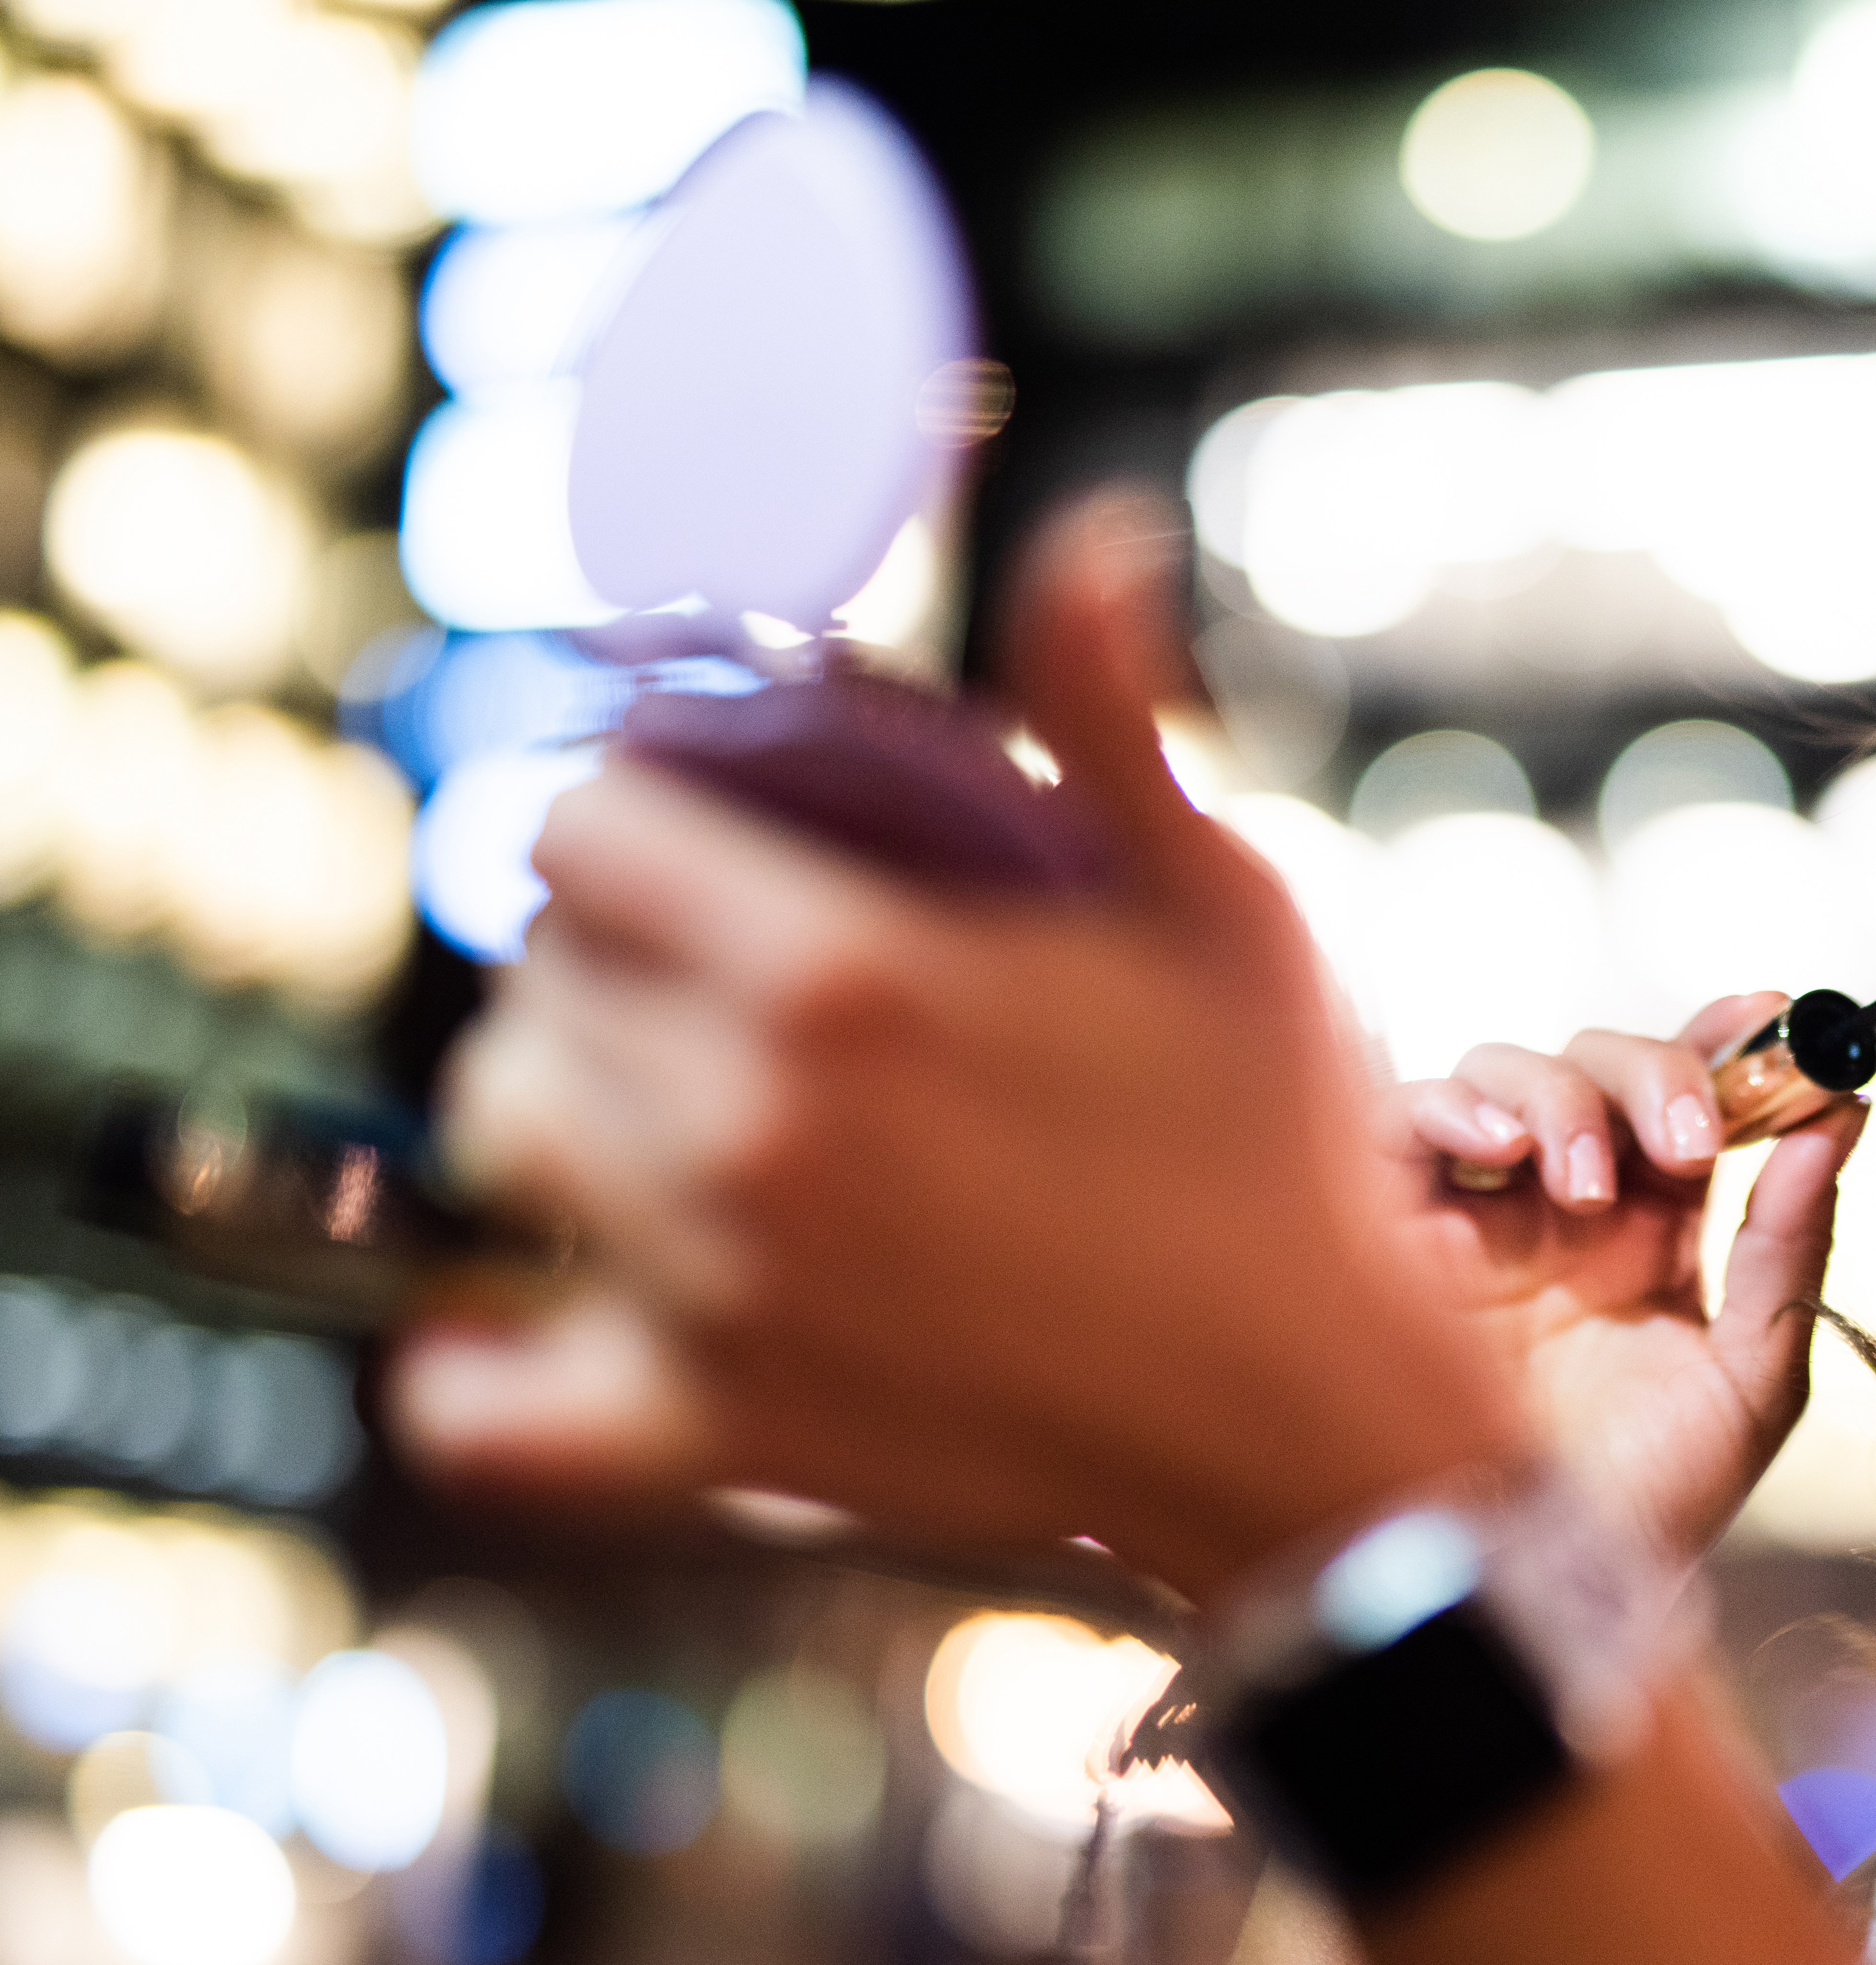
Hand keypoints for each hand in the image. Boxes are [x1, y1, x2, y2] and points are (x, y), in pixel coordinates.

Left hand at [386, 495, 1525, 1596]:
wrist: (1307, 1407)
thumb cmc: (1281, 1144)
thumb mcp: (1217, 898)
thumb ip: (1109, 713)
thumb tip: (1095, 531)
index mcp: (837, 971)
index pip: (579, 828)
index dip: (630, 812)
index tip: (699, 835)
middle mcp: (738, 1123)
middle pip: (536, 974)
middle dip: (610, 949)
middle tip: (719, 969)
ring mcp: (712, 1287)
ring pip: (504, 1135)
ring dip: (562, 1102)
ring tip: (664, 1103)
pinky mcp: (716, 1433)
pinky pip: (495, 1415)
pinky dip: (480, 1378)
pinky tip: (522, 1328)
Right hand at [1394, 1006, 1864, 1564]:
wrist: (1545, 1587)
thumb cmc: (1648, 1499)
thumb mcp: (1750, 1376)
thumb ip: (1789, 1248)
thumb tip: (1841, 1118)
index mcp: (1653, 1228)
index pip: (1688, 1094)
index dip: (1728, 1037)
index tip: (1778, 1010)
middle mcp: (1564, 1205)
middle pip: (1598, 1061)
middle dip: (1652, 1072)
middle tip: (1689, 1141)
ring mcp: (1478, 1212)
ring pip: (1503, 1068)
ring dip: (1559, 1099)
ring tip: (1582, 1186)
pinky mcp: (1395, 1236)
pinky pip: (1401, 1120)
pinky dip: (1450, 1106)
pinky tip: (1495, 1150)